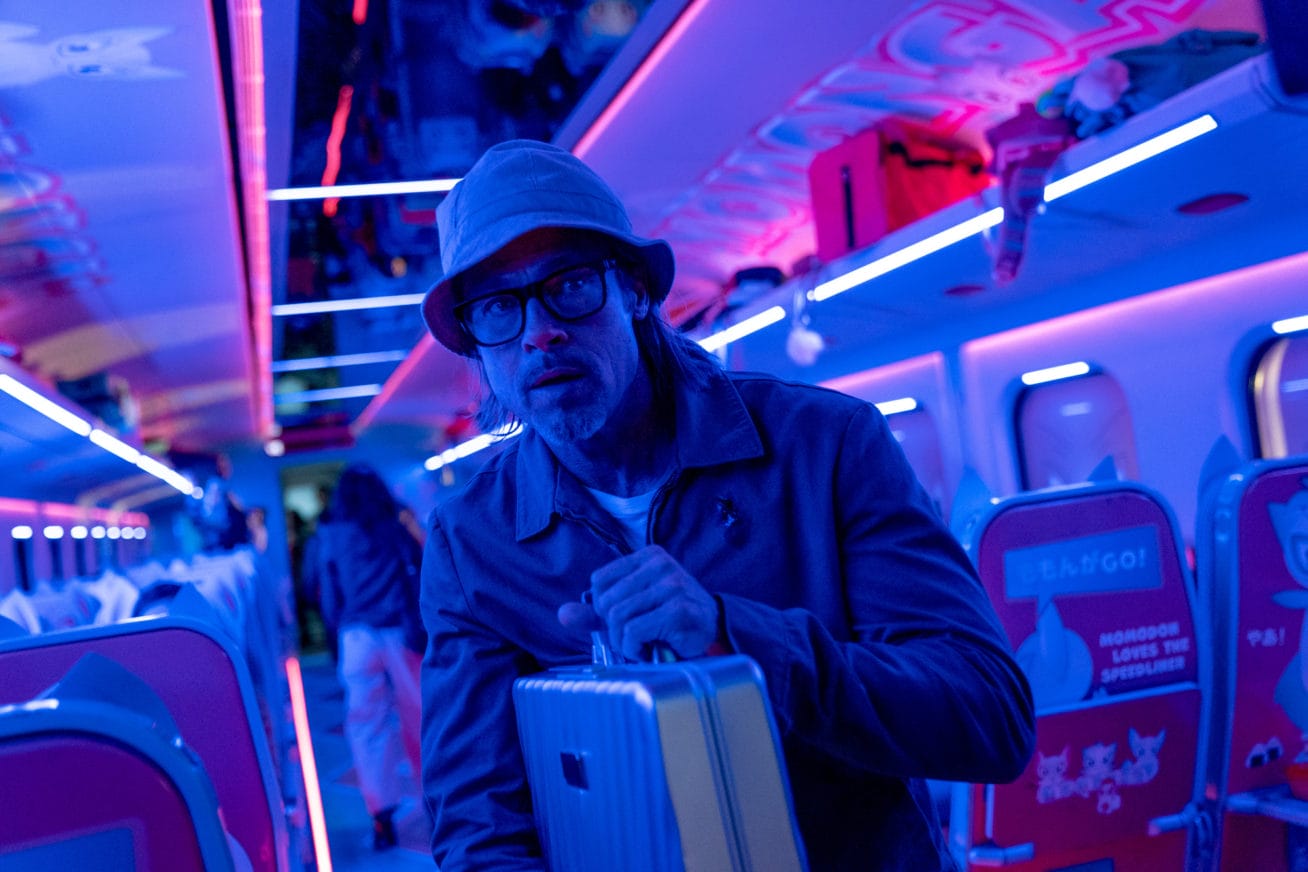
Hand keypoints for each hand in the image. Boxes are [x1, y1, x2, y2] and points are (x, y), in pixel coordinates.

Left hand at [576, 545, 719, 660]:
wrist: (711, 630)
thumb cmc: (668, 618)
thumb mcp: (631, 608)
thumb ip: (597, 611)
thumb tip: (563, 615)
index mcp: (648, 556)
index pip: (599, 581)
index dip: (604, 607)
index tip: (624, 618)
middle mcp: (660, 565)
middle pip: (607, 602)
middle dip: (614, 628)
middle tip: (633, 637)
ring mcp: (672, 585)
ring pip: (619, 618)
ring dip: (624, 642)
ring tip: (642, 644)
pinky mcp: (678, 609)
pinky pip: (634, 632)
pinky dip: (635, 649)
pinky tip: (650, 649)